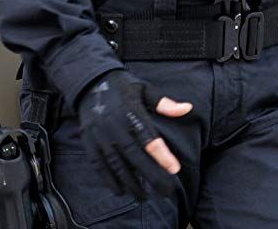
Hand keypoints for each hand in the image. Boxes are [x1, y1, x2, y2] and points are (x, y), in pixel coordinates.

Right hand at [76, 69, 192, 199]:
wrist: (90, 81)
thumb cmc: (122, 86)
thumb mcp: (144, 89)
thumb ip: (165, 103)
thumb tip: (187, 108)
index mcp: (132, 112)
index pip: (149, 139)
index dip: (162, 156)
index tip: (175, 169)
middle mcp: (116, 126)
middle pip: (136, 157)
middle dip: (152, 176)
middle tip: (166, 191)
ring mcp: (101, 136)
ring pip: (118, 165)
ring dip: (131, 183)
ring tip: (144, 196)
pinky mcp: (90, 142)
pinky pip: (100, 166)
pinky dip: (110, 180)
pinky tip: (121, 190)